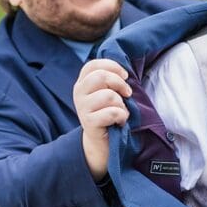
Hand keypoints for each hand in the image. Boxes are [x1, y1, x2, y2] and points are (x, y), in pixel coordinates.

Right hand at [73, 59, 131, 180]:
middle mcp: (79, 92)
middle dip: (120, 83)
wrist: (101, 141)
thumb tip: (124, 71)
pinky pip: (112, 113)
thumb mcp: (107, 92)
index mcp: (82, 82)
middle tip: (127, 94)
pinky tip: (119, 122)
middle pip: (101, 76)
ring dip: (122, 104)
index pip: (93, 65)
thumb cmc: (108, 113)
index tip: (125, 75)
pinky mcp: (89, 122)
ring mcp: (82, 107)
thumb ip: (111, 80)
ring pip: (109, 95)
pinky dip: (122, 116)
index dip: (112, 66)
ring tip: (120, 112)